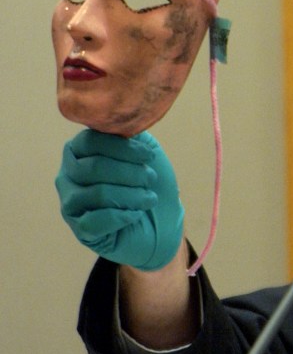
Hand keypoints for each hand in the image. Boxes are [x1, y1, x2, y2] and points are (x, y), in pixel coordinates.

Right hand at [56, 129, 183, 270]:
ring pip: (98, 193)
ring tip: (149, 198)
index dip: (123, 147)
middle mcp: (68, 175)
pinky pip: (97, 221)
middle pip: (94, 167)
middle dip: (130, 173)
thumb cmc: (150, 183)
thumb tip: (121, 124)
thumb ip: (130, 132)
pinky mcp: (81, 230)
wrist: (163, 222)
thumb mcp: (145, 150)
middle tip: (151, 178)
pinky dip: (124, 216)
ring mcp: (71, 203)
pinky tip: (136, 214)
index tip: (149, 155)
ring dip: (132, 195)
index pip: (90, 141)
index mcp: (79, 151)